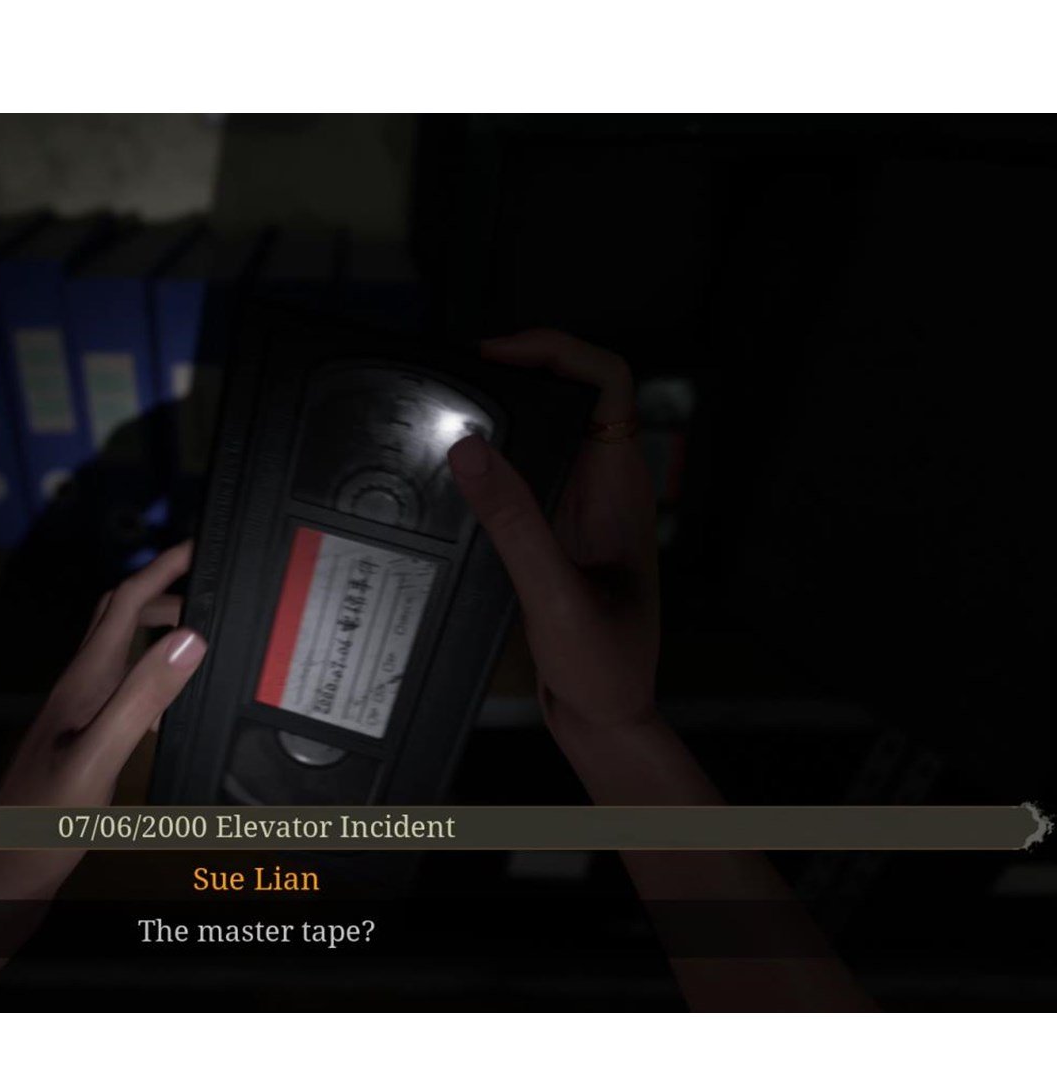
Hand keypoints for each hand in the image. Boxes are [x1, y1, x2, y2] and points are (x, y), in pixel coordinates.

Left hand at [0, 541, 206, 902]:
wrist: (4, 877)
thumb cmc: (44, 824)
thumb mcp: (99, 757)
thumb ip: (142, 698)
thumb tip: (188, 638)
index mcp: (83, 683)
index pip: (123, 605)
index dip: (160, 570)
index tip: (199, 547)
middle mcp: (78, 690)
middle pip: (117, 619)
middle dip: (160, 592)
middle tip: (207, 587)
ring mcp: (78, 716)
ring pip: (120, 655)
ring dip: (157, 634)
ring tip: (202, 636)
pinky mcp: (82, 743)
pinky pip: (122, 694)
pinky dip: (153, 680)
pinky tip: (173, 704)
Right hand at [447, 330, 659, 740]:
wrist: (609, 718)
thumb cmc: (605, 665)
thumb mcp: (553, 593)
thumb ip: (514, 522)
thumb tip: (470, 450)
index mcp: (620, 487)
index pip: (607, 380)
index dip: (556, 350)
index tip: (494, 356)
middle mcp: (605, 486)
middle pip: (573, 392)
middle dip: (519, 369)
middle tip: (456, 375)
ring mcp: (582, 506)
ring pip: (549, 430)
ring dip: (505, 411)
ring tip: (448, 407)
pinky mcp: (558, 531)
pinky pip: (529, 472)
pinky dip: (496, 457)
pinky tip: (456, 471)